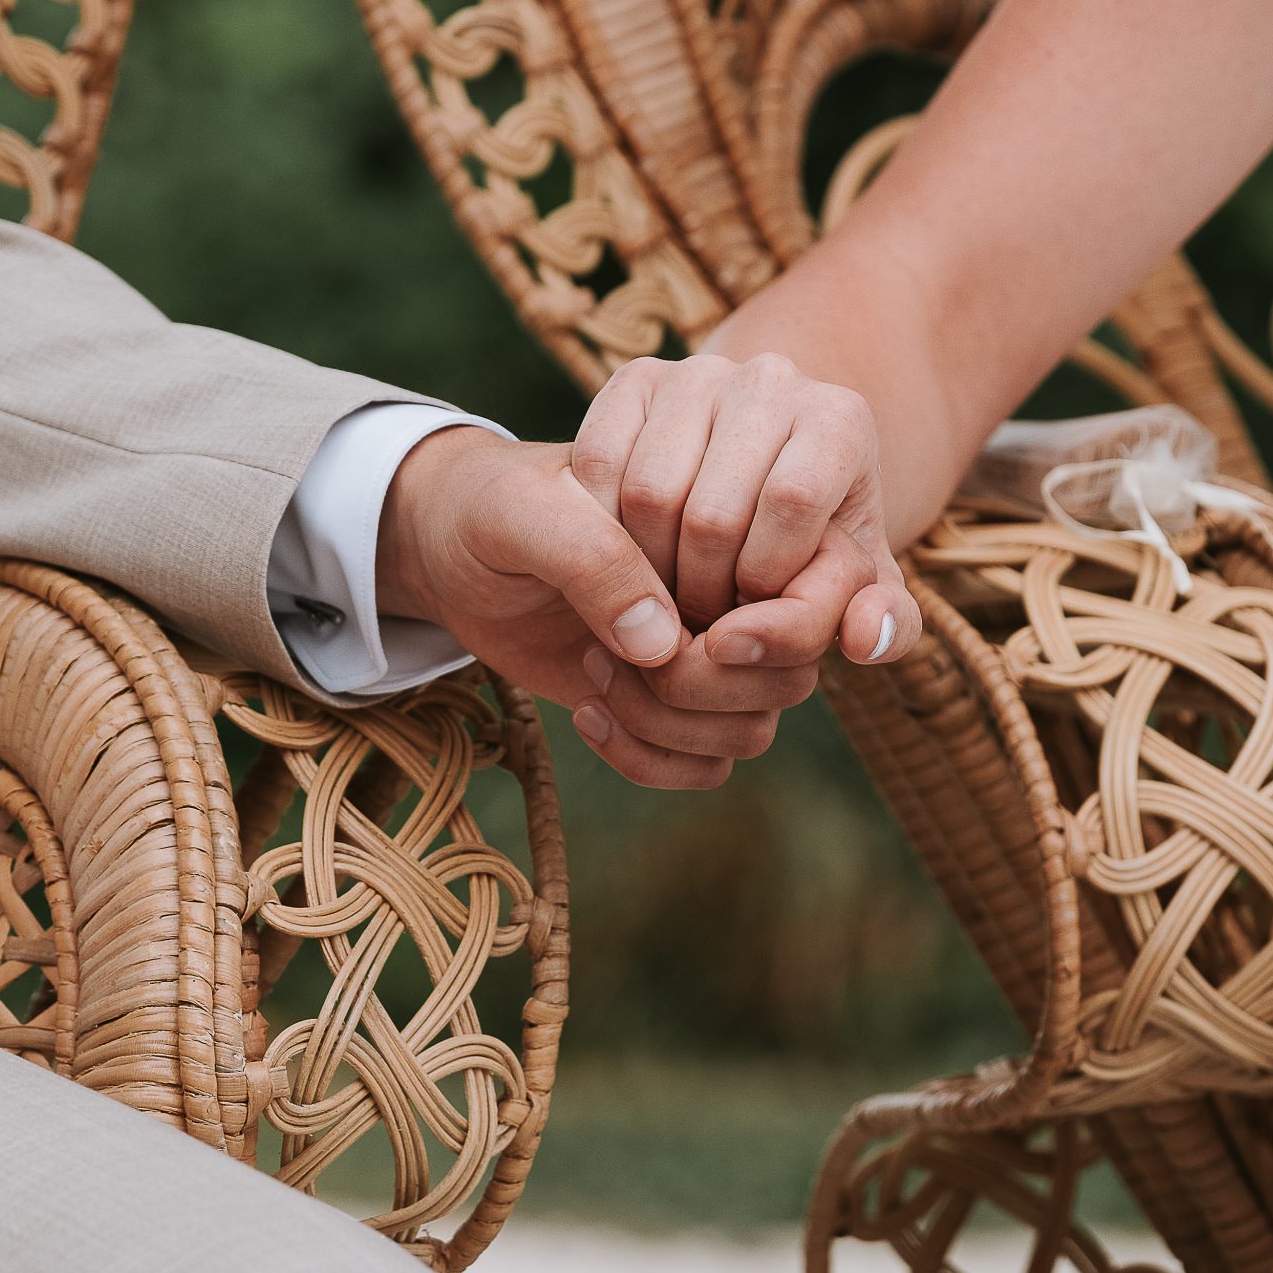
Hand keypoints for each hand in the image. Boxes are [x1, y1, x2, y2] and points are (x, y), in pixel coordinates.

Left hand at [376, 428, 821, 788]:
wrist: (450, 551)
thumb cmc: (492, 506)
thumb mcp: (524, 512)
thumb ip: (595, 558)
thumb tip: (667, 644)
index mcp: (734, 516)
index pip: (823, 586)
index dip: (782, 628)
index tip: (704, 634)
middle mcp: (736, 592)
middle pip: (790, 675)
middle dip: (703, 685)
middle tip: (616, 650)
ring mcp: (708, 653)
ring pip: (751, 730)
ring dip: (667, 723)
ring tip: (594, 669)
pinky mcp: (671, 704)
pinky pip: (705, 767)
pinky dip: (647, 759)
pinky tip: (587, 712)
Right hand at [571, 352, 920, 666]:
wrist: (753, 480)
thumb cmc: (810, 545)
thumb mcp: (855, 587)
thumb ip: (886, 624)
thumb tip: (863, 638)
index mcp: (840, 420)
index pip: (794, 502)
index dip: (764, 577)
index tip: (755, 612)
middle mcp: (772, 380)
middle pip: (713, 511)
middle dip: (701, 595)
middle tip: (702, 626)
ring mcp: (696, 373)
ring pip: (647, 493)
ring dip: (645, 572)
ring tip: (667, 599)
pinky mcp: (635, 378)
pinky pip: (599, 466)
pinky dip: (603, 530)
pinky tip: (629, 559)